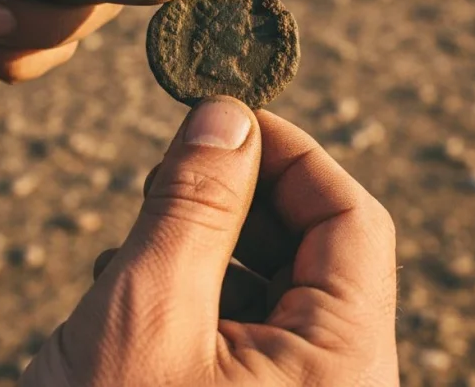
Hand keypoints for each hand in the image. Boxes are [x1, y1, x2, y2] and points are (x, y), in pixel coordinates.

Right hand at [24, 97, 398, 385]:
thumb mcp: (147, 311)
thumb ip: (194, 206)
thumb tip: (226, 113)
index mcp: (343, 366)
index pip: (352, 221)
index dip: (291, 155)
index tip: (222, 117)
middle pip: (310, 253)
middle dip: (234, 207)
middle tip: (163, 185)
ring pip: (263, 293)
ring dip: (199, 254)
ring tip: (130, 262)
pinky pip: (232, 338)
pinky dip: (182, 304)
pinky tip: (122, 313)